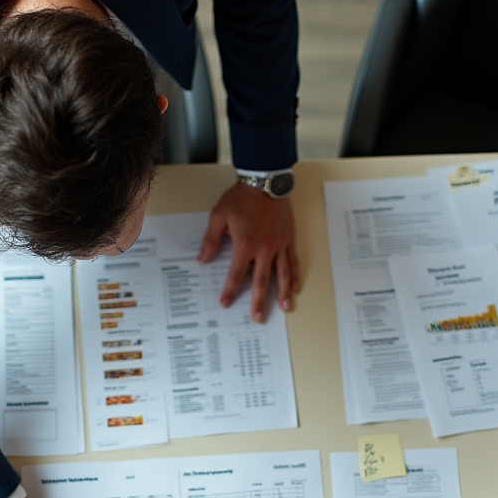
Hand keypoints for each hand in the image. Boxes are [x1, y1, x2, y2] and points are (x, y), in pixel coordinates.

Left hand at [198, 181, 299, 322]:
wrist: (266, 179)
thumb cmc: (242, 197)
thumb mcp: (219, 215)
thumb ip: (211, 240)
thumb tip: (202, 259)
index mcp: (245, 244)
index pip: (236, 274)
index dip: (230, 290)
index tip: (225, 303)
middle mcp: (264, 248)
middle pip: (261, 281)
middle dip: (258, 302)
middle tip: (258, 318)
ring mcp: (279, 245)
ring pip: (282, 274)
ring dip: (282, 294)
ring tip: (284, 309)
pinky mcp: (289, 239)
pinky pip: (293, 261)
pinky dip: (294, 275)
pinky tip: (295, 287)